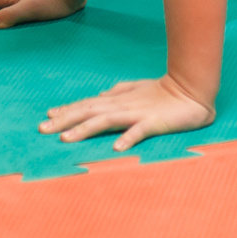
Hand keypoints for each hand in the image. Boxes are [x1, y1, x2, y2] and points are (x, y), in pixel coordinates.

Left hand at [39, 73, 215, 150]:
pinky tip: (116, 148)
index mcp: (119, 99)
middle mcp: (123, 105)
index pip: (88, 104)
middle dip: (65, 120)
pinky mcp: (154, 122)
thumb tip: (101, 93)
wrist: (193, 89)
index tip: (48, 116)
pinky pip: (139, 131)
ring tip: (66, 139)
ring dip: (85, 129)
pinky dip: (127, 138)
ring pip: (106, 120)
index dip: (68, 110)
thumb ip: (119, 91)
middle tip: (42, 129)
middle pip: (89, 111)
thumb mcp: (138, 89)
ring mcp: (137, 113)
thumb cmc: (166, 91)